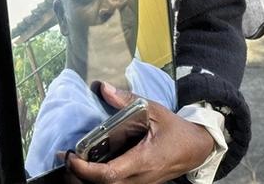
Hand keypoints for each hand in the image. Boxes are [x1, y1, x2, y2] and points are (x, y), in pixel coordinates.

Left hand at [65, 83, 214, 183]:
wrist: (196, 148)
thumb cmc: (177, 130)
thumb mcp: (154, 110)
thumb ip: (127, 101)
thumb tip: (103, 88)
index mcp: (143, 160)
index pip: (108, 175)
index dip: (85, 170)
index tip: (71, 157)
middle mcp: (139, 178)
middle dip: (79, 177)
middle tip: (67, 159)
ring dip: (88, 179)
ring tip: (75, 161)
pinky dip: (99, 179)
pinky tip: (91, 164)